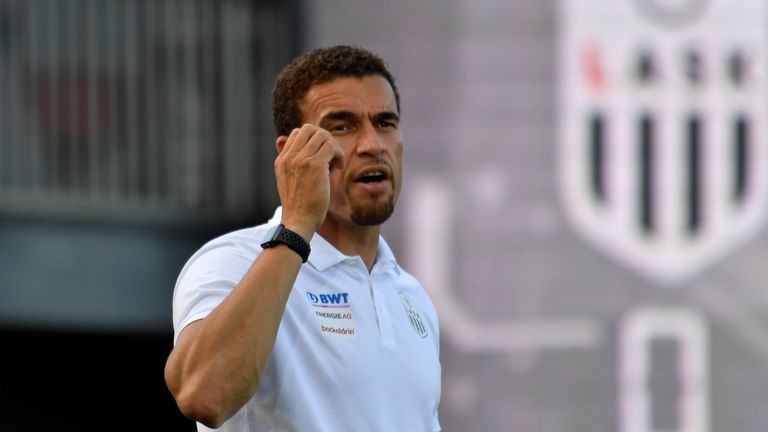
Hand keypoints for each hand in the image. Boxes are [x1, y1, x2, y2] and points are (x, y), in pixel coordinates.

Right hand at [274, 124, 344, 239]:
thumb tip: (280, 138)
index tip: (321, 157)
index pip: (297, 133)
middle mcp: (289, 157)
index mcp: (282, 160)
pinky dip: (339, 154)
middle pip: (310, 129)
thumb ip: (289, 161)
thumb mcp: (287, 180)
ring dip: (334, 147)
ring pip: (322, 135)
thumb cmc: (298, 205)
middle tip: (331, 157)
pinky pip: (331, 146)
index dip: (313, 141)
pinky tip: (338, 168)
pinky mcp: (314, 165)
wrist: (298, 221)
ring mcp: (301, 159)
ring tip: (335, 164)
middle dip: (325, 139)